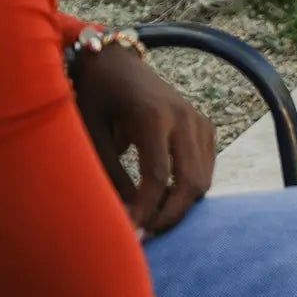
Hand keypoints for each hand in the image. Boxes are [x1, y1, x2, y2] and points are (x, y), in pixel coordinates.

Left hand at [75, 43, 215, 232]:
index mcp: (152, 115)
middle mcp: (184, 116)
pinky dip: (189, 188)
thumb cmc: (96, 96)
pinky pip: (206, 168)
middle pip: (191, 181)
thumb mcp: (91, 133)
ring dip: (180, 206)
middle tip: (144, 235)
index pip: (158, 176)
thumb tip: (125, 217)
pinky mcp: (205, 125)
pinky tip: (163, 198)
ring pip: (203, 178)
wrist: (116, 62)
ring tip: (150, 220)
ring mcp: (198, 120)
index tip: (130, 234)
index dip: (145, 210)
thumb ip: (109, 173)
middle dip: (170, 215)